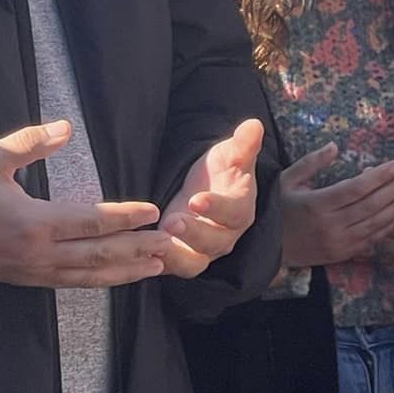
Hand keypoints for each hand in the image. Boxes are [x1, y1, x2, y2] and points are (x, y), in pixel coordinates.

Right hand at [0, 121, 166, 287]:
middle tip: (169, 242)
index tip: (152, 211)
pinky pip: (76, 284)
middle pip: (99, 255)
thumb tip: (66, 129)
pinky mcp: (35, 280)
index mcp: (33, 222)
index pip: (89, 222)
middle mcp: (40, 252)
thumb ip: (28, 142)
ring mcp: (38, 271)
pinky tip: (125, 276)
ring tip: (158, 265)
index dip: (124, 217)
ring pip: (91, 276)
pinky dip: (104, 281)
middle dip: (137, 249)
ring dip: (128, 271)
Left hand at [156, 120, 264, 279]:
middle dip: (193, 234)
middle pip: (214, 243)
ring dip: (174, 256)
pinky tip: (139, 251)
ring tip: (155, 242)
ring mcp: (201, 250)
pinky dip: (156, 263)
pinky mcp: (180, 257)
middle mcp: (224, 236)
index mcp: (240, 210)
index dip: (217, 208)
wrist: (206, 190)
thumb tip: (254, 125)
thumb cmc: (221, 172)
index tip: (197, 200)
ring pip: (192, 263)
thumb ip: (242, 144)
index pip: (234, 213)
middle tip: (172, 221)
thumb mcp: (230, 154)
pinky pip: (170, 267)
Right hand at [278, 145, 393, 268]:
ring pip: (375, 223)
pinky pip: (371, 239)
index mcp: (317, 204)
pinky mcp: (341, 254)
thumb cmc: (275, 208)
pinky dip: (388, 226)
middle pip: (372, 205)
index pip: (358, 188)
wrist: (263, 247)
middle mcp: (331, 225)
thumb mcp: (287, 180)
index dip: (382, 176)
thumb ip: (312, 163)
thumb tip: (335, 146)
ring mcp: (337, 242)